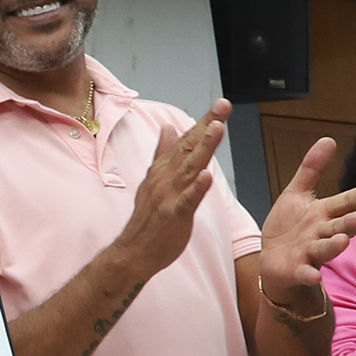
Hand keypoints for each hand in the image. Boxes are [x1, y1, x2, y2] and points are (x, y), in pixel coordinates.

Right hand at [110, 104, 226, 280]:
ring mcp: (168, 196)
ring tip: (217, 128)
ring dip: (203, 147)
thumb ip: (164, 153)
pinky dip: (196, 188)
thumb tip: (169, 127)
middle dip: (207, 125)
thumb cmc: (148, 218)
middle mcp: (165, 178)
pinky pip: (187, 201)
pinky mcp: (173, 216)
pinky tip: (206, 176)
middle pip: (189, 147)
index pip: (186, 140)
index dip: (204, 121)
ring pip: (189, 168)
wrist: (133, 251)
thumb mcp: (155, 180)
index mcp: (164, 169)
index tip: (221, 104)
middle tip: (222, 106)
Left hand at [255, 135, 355, 317]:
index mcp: (324, 213)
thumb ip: (311, 169)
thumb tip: (328, 139)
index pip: (349, 201)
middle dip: (353, 222)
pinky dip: (308, 274)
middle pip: (341, 226)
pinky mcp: (296, 270)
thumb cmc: (289, 226)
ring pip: (325, 248)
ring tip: (344, 240)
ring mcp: (310, 253)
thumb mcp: (297, 194)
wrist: (272, 261)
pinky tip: (314, 275)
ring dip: (335, 245)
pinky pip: (304, 272)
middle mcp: (321, 233)